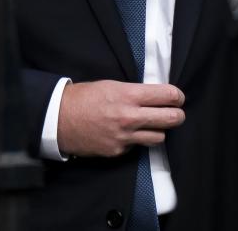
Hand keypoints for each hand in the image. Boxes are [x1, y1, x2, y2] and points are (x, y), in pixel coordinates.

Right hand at [57, 80, 184, 156]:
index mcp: (128, 95)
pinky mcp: (117, 151)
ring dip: (158, 130)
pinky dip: (135, 140)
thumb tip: (155, 96)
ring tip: (151, 124)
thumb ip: (134, 92)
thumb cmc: (84, 98)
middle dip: (178, 115)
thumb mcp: (111, 85)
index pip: (166, 95)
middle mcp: (129, 117)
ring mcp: (124, 137)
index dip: (177, 96)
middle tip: (176, 113)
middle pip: (171, 119)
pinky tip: (126, 133)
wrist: (59, 119)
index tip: (177, 97)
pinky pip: (137, 146)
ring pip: (159, 137)